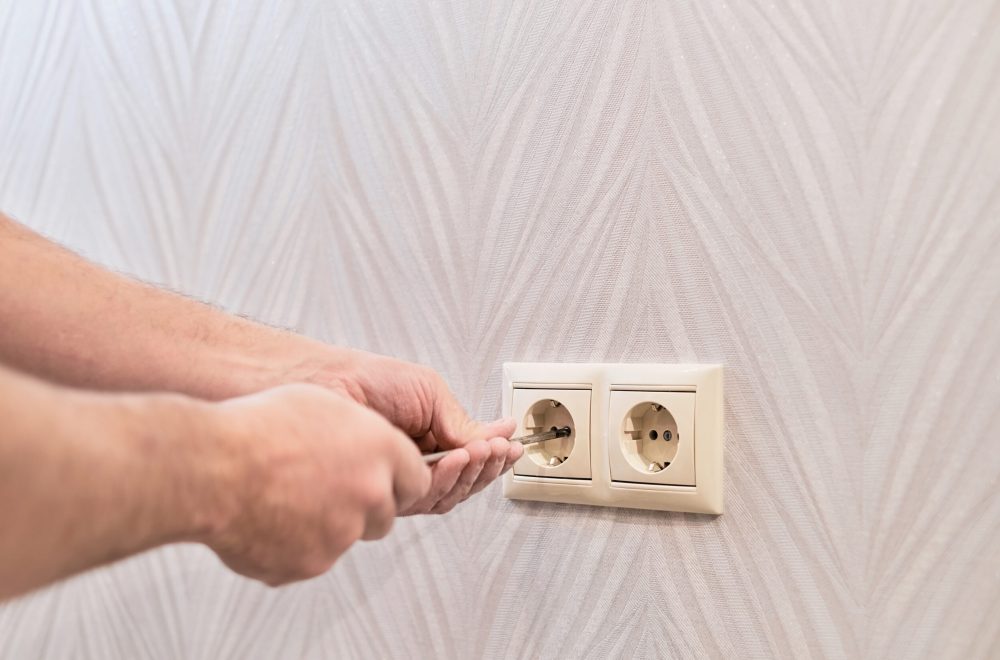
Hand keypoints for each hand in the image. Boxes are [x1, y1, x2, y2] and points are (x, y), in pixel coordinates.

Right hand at [203, 384, 430, 586]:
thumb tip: (369, 449)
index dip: (396, 478)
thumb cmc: (258, 429)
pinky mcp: (310, 564)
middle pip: (385, 512)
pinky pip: (309, 557)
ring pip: (345, 536)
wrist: (211, 469)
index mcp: (380, 450)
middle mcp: (370, 495)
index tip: (381, 478)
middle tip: (323, 486)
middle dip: (362, 504)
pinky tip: (265, 516)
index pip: (417, 478)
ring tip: (283, 495)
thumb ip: (360, 434)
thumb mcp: (323, 405)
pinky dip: (292, 543)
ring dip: (324, 522)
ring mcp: (342, 535)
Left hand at [306, 350, 520, 513]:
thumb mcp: (431, 394)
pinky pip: (426, 497)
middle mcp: (417, 464)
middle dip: (489, 468)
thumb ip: (462, 423)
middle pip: (465, 484)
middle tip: (502, 451)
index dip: (496, 457)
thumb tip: (498, 435)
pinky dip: (448, 478)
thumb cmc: (370, 381)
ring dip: (472, 474)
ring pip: (449, 496)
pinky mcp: (385, 492)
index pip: (470, 461)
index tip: (514, 447)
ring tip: (482, 451)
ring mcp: (401, 479)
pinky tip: (458, 457)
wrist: (330, 383)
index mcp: (430, 441)